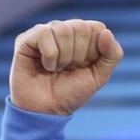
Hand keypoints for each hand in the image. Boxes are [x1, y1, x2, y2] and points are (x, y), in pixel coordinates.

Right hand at [9, 18, 123, 115]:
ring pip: (63, 30)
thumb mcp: (99, 77)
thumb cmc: (72, 93)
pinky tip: (46, 66)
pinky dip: (50, 56)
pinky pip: (44, 34)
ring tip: (57, 70)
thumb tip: (106, 32)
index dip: (94, 51)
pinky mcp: (27, 39)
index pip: (97, 28)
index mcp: (82, 38)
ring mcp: (45, 32)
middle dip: (79, 56)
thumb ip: (112, 56)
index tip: (85, 67)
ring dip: (64, 58)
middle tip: (69, 70)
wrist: (47, 111)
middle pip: (81, 28)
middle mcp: (64, 30)